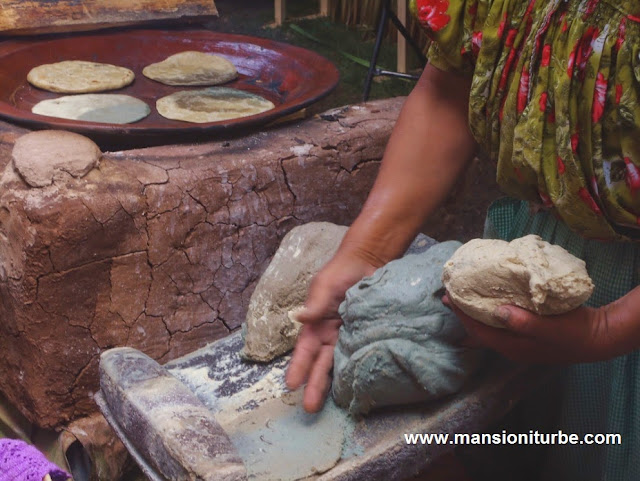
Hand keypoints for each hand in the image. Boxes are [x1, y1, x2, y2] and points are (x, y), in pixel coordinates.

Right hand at [285, 250, 377, 412]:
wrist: (369, 260)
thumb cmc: (341, 271)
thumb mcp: (324, 286)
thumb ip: (314, 304)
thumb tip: (298, 317)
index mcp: (316, 324)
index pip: (305, 350)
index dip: (298, 367)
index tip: (291, 385)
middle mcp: (330, 334)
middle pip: (321, 363)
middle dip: (314, 385)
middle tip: (309, 408)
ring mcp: (349, 336)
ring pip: (339, 364)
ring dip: (334, 384)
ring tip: (332, 404)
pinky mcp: (366, 335)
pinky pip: (360, 354)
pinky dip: (357, 370)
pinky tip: (357, 385)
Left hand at [443, 294, 626, 363]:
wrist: (597, 337)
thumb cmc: (573, 333)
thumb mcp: (549, 327)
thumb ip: (523, 322)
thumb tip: (497, 312)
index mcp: (512, 346)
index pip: (477, 330)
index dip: (461, 314)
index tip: (448, 296)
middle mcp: (510, 347)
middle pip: (478, 330)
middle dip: (462, 314)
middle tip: (447, 296)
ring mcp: (518, 342)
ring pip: (487, 328)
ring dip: (473, 313)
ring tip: (461, 298)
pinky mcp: (526, 334)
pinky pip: (499, 324)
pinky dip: (489, 314)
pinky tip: (488, 304)